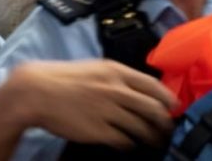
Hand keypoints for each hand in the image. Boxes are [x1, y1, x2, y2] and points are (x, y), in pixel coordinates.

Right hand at [10, 60, 176, 148]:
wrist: (36, 92)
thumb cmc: (62, 78)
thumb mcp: (93, 68)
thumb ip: (115, 77)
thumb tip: (134, 88)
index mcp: (115, 71)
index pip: (153, 85)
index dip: (167, 98)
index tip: (175, 106)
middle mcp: (116, 90)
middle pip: (152, 108)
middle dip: (165, 121)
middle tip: (169, 127)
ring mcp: (108, 111)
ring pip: (141, 127)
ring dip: (152, 136)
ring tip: (155, 141)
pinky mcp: (99, 131)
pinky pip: (124, 140)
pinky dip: (130, 143)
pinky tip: (130, 145)